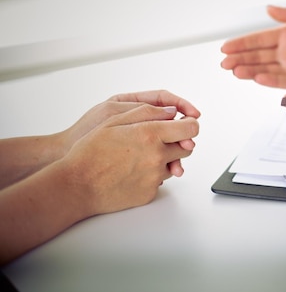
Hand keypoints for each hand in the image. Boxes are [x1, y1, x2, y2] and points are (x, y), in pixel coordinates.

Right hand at [61, 103, 199, 214]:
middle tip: (158, 140)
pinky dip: (151, 175)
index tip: (185, 124)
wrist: (76, 186)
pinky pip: (160, 181)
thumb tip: (171, 112)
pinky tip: (131, 172)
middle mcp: (157, 156)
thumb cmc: (90, 152)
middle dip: (177, 142)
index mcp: (150, 134)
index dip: (189, 124)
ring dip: (164, 159)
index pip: (190, 128)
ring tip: (138, 157)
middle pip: (186, 147)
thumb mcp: (114, 120)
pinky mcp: (150, 193)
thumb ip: (147, 112)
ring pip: (174, 164)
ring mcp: (154, 177)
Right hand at [221, 5, 285, 88]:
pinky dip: (267, 80)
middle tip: (225, 64)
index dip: (242, 43)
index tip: (226, 47)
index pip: (260, 39)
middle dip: (239, 59)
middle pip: (257, 56)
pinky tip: (256, 78)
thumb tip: (269, 8)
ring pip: (264, 69)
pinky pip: (279, 81)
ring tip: (235, 71)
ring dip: (249, 70)